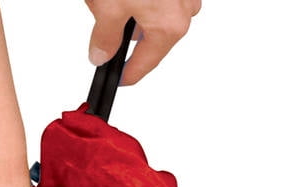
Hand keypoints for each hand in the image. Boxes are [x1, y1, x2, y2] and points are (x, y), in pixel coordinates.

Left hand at [85, 0, 200, 84]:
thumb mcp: (109, 5)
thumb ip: (104, 36)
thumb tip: (101, 55)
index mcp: (169, 26)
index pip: (144, 65)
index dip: (127, 75)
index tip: (120, 81)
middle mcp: (184, 10)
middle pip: (150, 39)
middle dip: (124, 35)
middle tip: (103, 21)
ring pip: (155, 16)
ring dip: (133, 12)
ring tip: (113, 1)